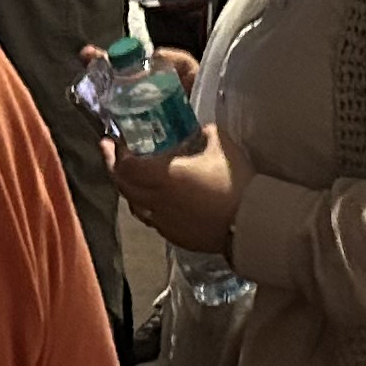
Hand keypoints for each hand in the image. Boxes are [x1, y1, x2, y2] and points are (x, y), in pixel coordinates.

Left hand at [104, 122, 247, 257]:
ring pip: (135, 206)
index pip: (125, 168)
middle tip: (113, 153)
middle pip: (123, 187)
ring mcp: (164, 223)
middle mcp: (157, 202)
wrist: (252, 222)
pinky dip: (148, 206)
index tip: (113, 141)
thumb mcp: (220, 144)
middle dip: (114, 168)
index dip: (114, 154)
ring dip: (130, 189)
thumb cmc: (235, 181)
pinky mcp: (176, 237)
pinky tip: (158, 199)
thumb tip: (197, 128)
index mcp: (163, 177)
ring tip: (134, 176)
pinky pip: (152, 220)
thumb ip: (202, 132)